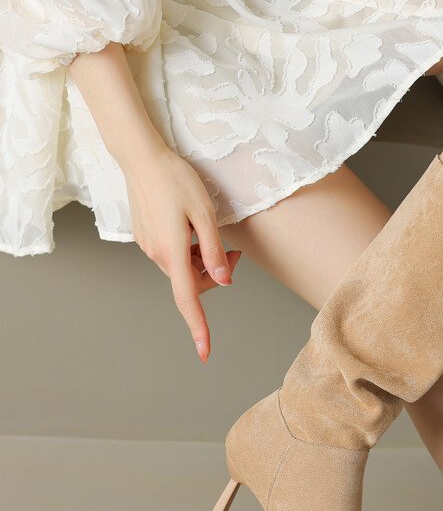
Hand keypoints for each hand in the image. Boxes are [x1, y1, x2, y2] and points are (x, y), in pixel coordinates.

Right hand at [120, 143, 240, 361]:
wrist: (142, 158)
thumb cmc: (176, 181)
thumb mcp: (205, 214)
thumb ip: (214, 250)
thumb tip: (224, 281)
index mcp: (172, 253)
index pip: (188, 299)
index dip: (198, 327)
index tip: (205, 352)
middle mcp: (157, 254)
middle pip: (191, 282)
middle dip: (215, 274)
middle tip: (233, 252)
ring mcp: (148, 246)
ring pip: (182, 269)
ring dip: (201, 261)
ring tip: (211, 233)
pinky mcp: (145, 237)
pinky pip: (172, 255)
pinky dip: (188, 251)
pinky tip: (191, 227)